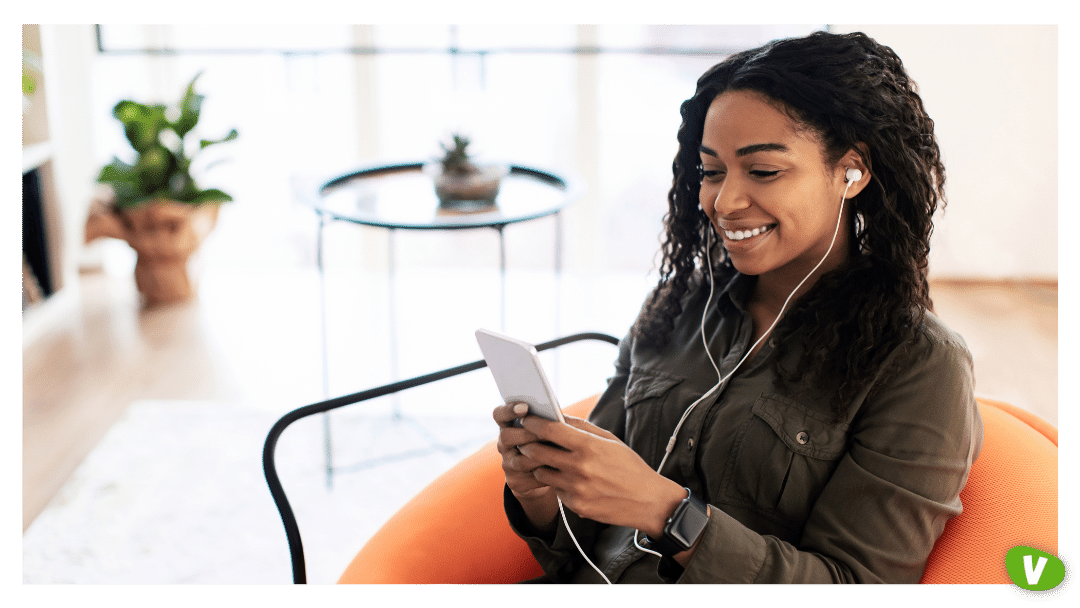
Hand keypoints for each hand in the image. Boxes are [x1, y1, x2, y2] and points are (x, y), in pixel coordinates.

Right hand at [493, 402, 558, 529]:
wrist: (545, 473)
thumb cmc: (550, 443)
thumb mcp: (548, 430)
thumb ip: (550, 422)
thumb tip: (560, 418)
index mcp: (508, 426)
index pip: (499, 414)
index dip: (508, 410)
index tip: (525, 407)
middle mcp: (504, 444)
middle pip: (506, 437)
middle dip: (527, 435)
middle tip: (545, 434)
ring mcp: (508, 464)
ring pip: (520, 461)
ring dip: (540, 456)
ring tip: (558, 453)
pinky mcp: (515, 482)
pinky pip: (529, 479)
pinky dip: (546, 474)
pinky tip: (560, 470)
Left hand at [518, 415, 685, 537]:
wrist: (648, 502)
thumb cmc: (630, 467)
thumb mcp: (610, 440)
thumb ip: (582, 427)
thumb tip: (559, 415)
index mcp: (589, 447)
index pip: (550, 430)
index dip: (533, 423)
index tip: (527, 419)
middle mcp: (579, 468)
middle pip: (536, 451)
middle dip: (528, 444)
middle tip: (526, 440)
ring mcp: (576, 489)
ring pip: (541, 473)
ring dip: (541, 466)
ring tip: (551, 461)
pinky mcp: (575, 506)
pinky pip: (556, 490)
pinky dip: (558, 484)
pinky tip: (572, 481)